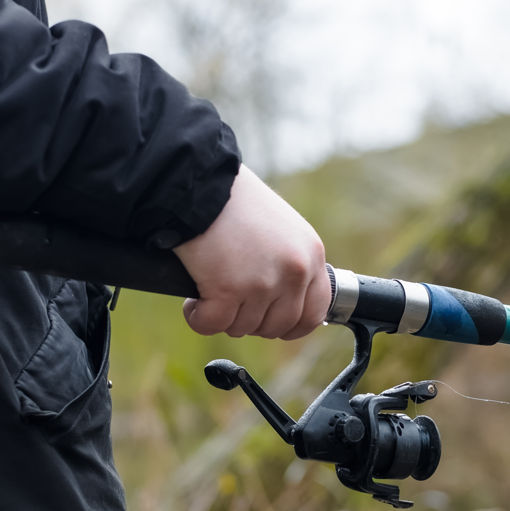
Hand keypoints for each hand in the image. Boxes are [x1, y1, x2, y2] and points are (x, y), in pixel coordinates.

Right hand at [173, 164, 330, 339]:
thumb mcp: (283, 230)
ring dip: (223, 316)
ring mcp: (264, 283)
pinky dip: (199, 318)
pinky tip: (194, 302)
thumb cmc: (233, 201)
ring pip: (243, 327)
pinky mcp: (229, 289)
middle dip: (251, 322)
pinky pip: (212, 324)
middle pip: (278, 326)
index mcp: (311, 255)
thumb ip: (290, 263)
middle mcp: (294, 271)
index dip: (292, 326)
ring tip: (210, 291)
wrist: (201, 183)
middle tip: (232, 304)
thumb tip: (284, 301)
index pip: (315, 312)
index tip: (274, 325)